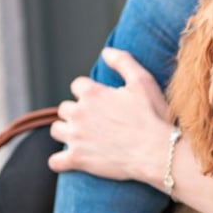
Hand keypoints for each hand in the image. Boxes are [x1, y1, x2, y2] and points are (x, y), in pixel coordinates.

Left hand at [48, 48, 171, 185]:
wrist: (157, 152)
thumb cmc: (153, 116)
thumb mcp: (143, 81)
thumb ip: (123, 62)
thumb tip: (106, 51)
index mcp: (92, 93)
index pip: (78, 85)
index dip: (90, 92)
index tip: (102, 101)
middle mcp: (79, 113)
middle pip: (65, 108)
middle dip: (77, 112)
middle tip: (96, 121)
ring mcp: (76, 137)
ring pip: (57, 130)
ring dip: (67, 132)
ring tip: (83, 138)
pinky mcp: (77, 159)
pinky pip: (55, 161)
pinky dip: (61, 161)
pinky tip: (71, 160)